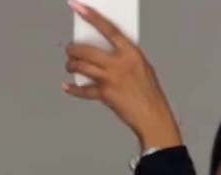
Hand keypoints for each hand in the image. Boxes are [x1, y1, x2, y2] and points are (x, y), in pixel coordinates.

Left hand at [63, 2, 182, 149]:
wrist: (153, 117)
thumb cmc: (149, 93)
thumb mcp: (142, 67)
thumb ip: (124, 56)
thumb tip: (102, 49)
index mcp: (131, 53)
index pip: (108, 29)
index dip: (91, 16)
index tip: (77, 7)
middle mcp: (120, 64)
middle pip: (88, 50)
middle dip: (74, 49)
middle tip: (70, 50)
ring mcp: (111, 79)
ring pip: (82, 67)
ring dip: (72, 65)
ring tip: (70, 66)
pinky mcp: (106, 95)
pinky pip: (84, 90)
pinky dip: (73, 90)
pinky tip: (67, 87)